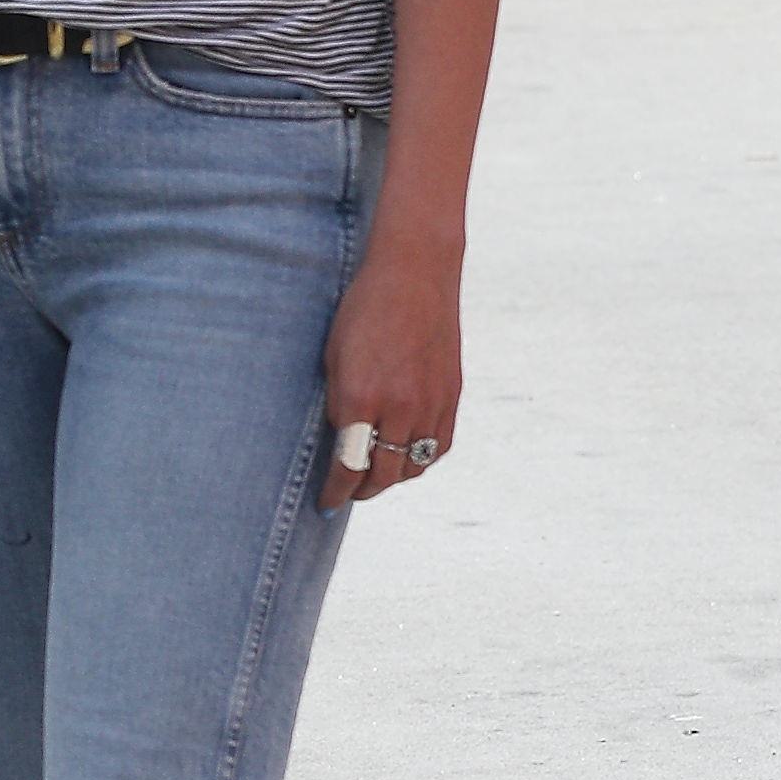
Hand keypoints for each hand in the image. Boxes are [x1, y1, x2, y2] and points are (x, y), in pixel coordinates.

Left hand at [319, 239, 458, 509]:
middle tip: (349, 493)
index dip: (336, 491)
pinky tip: (408, 455)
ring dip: (394, 477)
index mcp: (361, 397)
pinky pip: (439, 446)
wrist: (415, 275)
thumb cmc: (363, 311)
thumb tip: (342, 442)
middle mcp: (401, 407)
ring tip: (377, 475)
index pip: (349, 465)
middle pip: (384, 473)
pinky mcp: (453, 395)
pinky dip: (422, 459)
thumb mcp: (334, 358)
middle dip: (363, 490)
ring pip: (415, 465)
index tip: (327, 504)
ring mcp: (432, 403)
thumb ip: (339, 404)